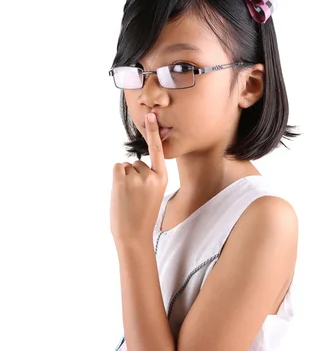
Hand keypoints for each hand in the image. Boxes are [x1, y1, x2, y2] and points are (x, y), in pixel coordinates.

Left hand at [110, 112, 167, 245]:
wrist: (134, 235)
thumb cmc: (142, 216)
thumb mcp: (152, 195)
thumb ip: (146, 178)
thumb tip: (128, 163)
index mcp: (162, 179)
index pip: (158, 151)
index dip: (154, 132)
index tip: (151, 115)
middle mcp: (151, 176)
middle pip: (137, 163)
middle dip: (133, 176)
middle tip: (135, 197)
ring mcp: (136, 177)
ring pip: (126, 167)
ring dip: (124, 179)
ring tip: (128, 198)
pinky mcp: (121, 180)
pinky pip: (117, 168)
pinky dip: (117, 178)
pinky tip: (120, 193)